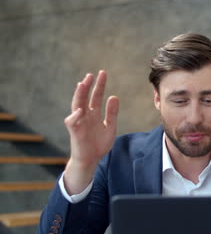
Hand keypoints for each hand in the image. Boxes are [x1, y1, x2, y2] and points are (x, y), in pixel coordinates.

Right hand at [63, 70, 118, 194]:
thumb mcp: (110, 127)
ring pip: (76, 105)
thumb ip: (112, 113)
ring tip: (82, 84)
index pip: (96, 96)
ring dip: (78, 95)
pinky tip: (80, 110)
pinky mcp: (75, 132)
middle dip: (88, 86)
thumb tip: (114, 96)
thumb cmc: (99, 144)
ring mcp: (79, 122)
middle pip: (85, 97)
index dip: (99, 85)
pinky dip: (75, 116)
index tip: (102, 73)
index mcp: (94, 114)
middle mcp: (85, 115)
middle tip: (92, 74)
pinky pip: (72, 122)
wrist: (91, 160)